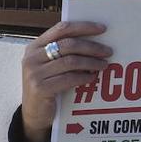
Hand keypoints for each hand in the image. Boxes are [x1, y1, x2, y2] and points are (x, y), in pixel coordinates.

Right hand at [20, 21, 112, 141]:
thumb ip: (63, 52)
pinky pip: (68, 79)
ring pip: (70, 61)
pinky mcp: (40, 88)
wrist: (33, 114)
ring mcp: (34, 73)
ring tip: (103, 65)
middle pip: (68, 44)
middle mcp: (32, 57)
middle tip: (108, 52)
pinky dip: (83, 77)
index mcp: (35, 46)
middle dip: (92, 47)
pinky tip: (92, 78)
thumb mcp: (49, 65)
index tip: (102, 29)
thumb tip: (94, 41)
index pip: (61, 29)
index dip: (83, 27)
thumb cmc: (47, 87)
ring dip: (91, 62)